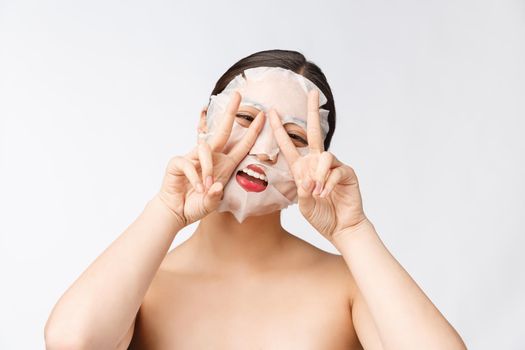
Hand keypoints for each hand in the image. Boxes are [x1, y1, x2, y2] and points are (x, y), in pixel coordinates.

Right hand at [157, 91, 264, 227]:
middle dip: (230, 112)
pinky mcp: (179, 162)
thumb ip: (214, 197)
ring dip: (208, 167)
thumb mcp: (210, 204)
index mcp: (224, 165)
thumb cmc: (195, 206)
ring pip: (205, 148)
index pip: (241, 145)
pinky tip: (197, 188)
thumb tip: (216, 186)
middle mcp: (211, 158)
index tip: (262, 116)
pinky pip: (189, 163)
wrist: (175, 212)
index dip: (252, 132)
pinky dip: (195, 177)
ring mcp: (193, 157)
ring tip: (207, 186)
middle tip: (238, 95)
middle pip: (222, 130)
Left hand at [269, 90, 367, 242]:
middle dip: (312, 111)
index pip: (290, 145)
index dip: (280, 129)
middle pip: (315, 132)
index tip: (272, 112)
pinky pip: (336, 171)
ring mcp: (334, 166)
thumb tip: (306, 180)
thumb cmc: (322, 217)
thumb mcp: (304, 206)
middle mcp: (317, 163)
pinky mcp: (347, 173)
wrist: (342, 229)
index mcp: (303, 168)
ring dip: (319, 174)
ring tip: (317, 192)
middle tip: (312, 92)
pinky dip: (328, 183)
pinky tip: (325, 194)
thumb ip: (302, 193)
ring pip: (325, 156)